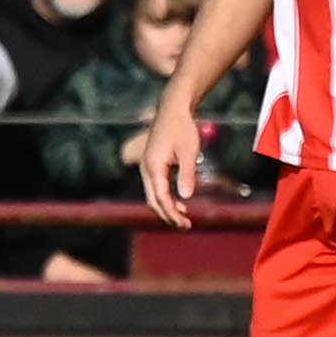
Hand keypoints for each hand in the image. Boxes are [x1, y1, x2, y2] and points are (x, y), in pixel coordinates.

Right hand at [138, 91, 200, 224]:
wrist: (173, 111)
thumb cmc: (183, 129)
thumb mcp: (189, 152)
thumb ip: (187, 174)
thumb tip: (186, 197)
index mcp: (153, 167)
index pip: (161, 198)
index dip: (172, 213)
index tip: (186, 223)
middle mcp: (146, 169)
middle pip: (153, 200)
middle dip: (168, 215)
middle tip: (185, 226)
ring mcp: (147, 167)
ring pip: (153, 195)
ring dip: (166, 208)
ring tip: (184, 218)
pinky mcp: (152, 164)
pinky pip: (155, 187)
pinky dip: (165, 198)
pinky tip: (180, 203)